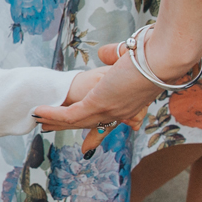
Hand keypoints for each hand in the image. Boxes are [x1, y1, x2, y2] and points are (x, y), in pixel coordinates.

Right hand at [35, 39, 199, 134]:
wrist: (164, 58)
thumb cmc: (155, 54)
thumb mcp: (132, 57)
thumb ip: (116, 56)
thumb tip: (104, 53)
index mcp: (131, 104)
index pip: (111, 124)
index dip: (98, 134)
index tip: (88, 147)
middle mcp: (120, 112)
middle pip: (89, 127)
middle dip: (68, 129)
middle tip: (48, 129)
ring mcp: (108, 110)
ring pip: (75, 122)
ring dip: (54, 120)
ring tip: (37, 118)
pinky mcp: (98, 103)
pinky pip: (70, 115)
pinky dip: (52, 114)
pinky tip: (38, 110)